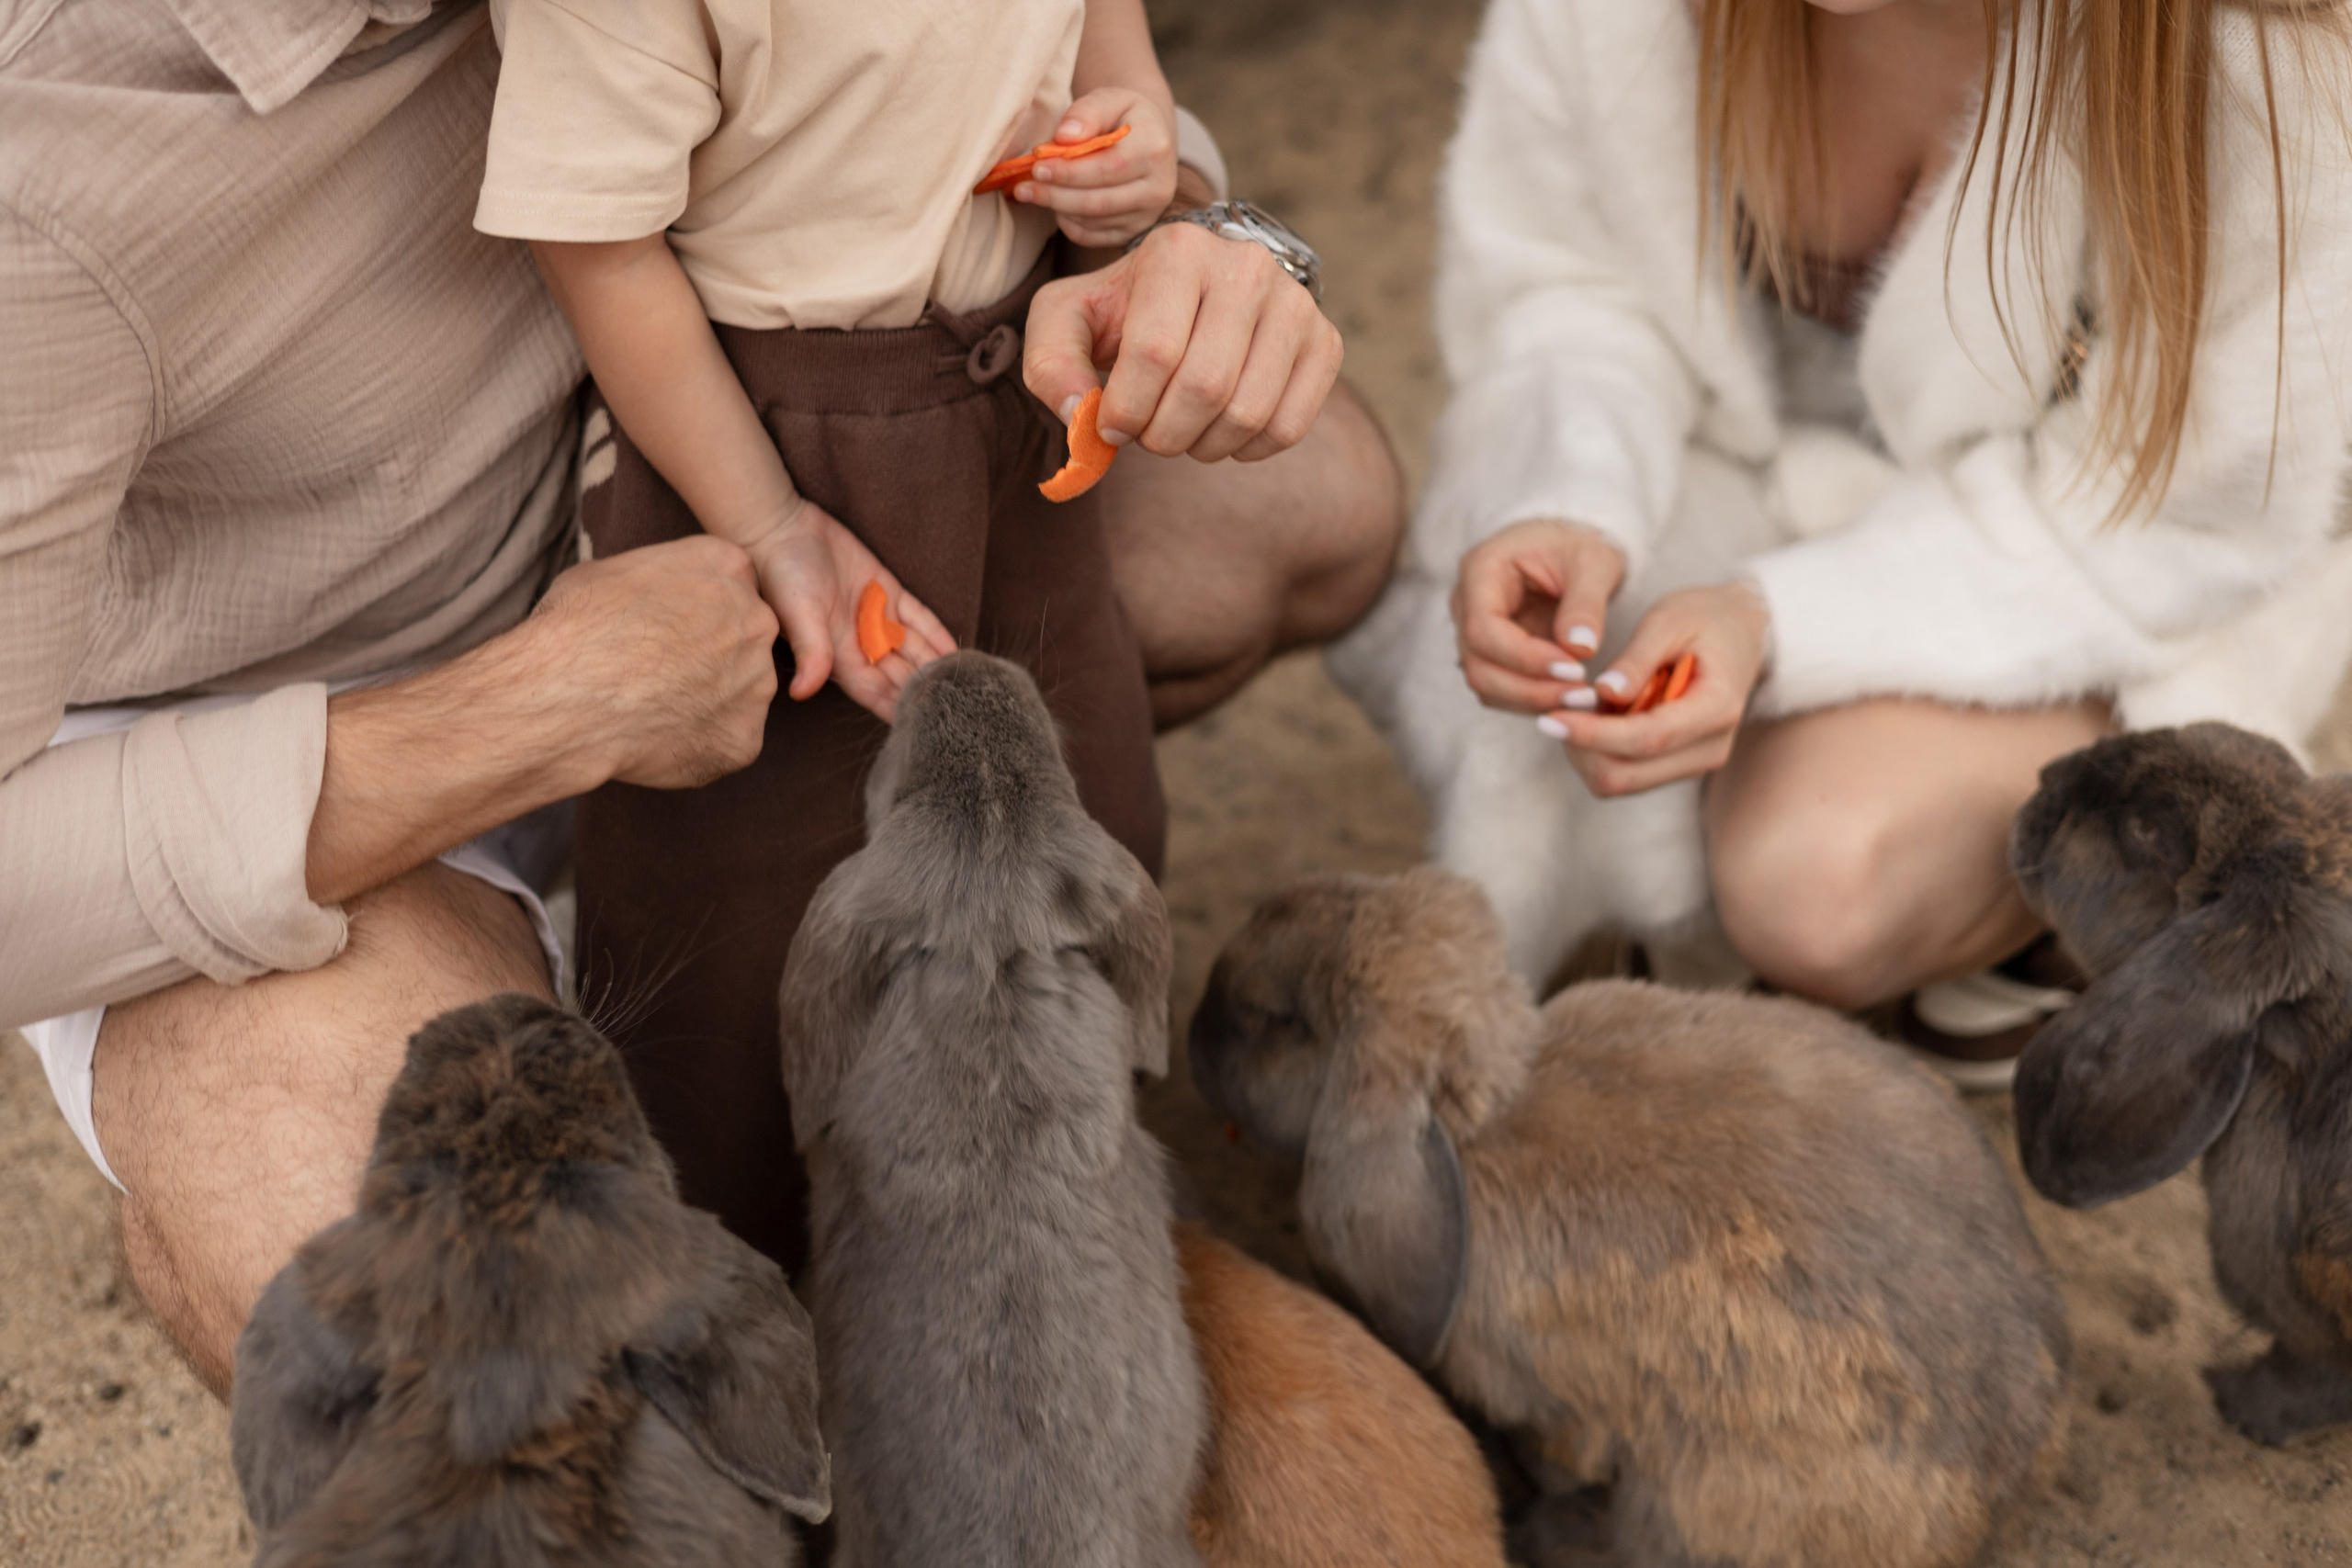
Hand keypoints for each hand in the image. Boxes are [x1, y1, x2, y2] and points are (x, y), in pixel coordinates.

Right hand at [530, 534, 782, 789]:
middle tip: (659, 672)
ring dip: (706, 701)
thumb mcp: (608, 571)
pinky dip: (699, 745)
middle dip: (709, 656)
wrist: (565, 697)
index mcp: (727, 567)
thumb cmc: (575, 627)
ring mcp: (758, 683)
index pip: (730, 586)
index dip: (694, 612)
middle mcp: (757, 622)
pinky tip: (658, 740)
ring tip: (652, 707)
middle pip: (743, 639)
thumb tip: (645, 595)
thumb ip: (654, 580)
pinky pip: (728, 741)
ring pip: (740, 693)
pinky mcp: (745, 738)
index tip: (663, 628)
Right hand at [735, 500, 953, 721]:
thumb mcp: (799, 614)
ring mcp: (875, 617)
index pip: (877, 692)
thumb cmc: (781, 575)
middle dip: (925, 690)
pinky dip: (936, 633)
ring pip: (913, 648)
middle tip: (960, 704)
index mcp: (839, 657)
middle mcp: (860, 642)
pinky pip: (917, 617)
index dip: (901, 708)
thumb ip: (811, 652)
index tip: (928, 723)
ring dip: (935, 664)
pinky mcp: (885, 590)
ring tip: (966, 681)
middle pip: (900, 674)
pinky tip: (955, 651)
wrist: (781, 527)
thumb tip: (802, 692)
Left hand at [1013, 90, 1178, 248]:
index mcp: (1154, 148)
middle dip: (1055, 195)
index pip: (1107, 167)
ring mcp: (1149, 214)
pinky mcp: (1134, 232)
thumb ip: (1086, 113)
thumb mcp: (1109, 99)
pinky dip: (1069, 223)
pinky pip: (1093, 237)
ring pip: (1093, 221)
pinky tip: (1057, 205)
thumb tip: (1064, 138)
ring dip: (1057, 208)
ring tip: (1031, 192)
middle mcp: (1159, 187)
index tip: (1037, 166)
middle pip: (1098, 201)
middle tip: (1022, 187)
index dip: (1068, 171)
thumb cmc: (1123, 116)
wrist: (1150, 137)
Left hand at [1025, 218, 1341, 463]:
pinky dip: (1246, 450)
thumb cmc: (1124, 311)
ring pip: (1248, 413)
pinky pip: (1288, 428)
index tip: (1111, 425)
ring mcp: (1295, 303)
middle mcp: (1247, 266)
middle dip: (1163, 435)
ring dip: (1202, 447)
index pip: (1155, 354)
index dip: (1126, 411)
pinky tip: (1221, 431)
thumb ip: (1052, 365)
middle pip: (1205, 388)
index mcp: (1179, 249)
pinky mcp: (1325, 342)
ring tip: (1180, 429)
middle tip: (1147, 434)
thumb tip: (1079, 417)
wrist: (1195, 292)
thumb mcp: (1067, 320)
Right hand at [1450, 519, 1625, 713]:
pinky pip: (1500, 690)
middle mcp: (1465, 605)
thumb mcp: (1594, 563)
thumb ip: (1586, 603)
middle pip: (1478, 665)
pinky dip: (1532, 701)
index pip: (1483, 628)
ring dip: (1531, 701)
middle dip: (1530, 688)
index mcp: (1481, 571)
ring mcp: (1472, 633)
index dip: (1524, 657)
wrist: (1569, 551)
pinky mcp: (1490, 655)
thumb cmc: (1577, 548)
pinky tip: (1567, 696)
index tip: (1574, 669)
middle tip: (1581, 694)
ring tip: (1580, 699)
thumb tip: (1580, 648)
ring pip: (1485, 684)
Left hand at [1536, 581, 1770, 797]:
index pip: (1646, 739)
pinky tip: (1596, 716)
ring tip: (1582, 705)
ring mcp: (1695, 762)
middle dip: (1582, 747)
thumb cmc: (1704, 618)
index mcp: (1716, 708)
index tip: (1549, 718)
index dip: (1592, 734)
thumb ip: (1638, 658)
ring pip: (1620, 781)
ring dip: (1587, 751)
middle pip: (1626, 775)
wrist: (1740, 633)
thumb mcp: (1669, 620)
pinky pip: (1626, 774)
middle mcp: (1710, 748)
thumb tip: (1605, 693)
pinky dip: (1599, 752)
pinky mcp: (1678, 765)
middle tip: (1556, 708)